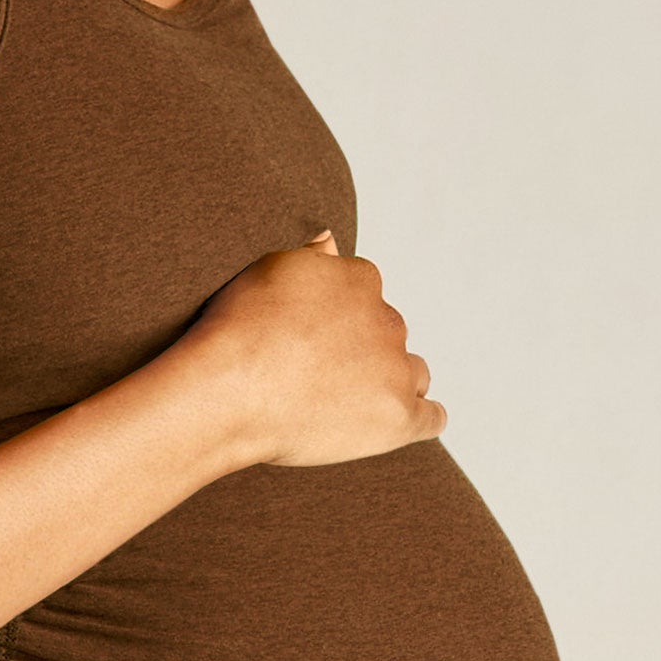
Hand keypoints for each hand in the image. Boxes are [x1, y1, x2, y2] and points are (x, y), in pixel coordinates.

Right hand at [187, 228, 446, 468]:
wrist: (229, 391)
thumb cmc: (238, 330)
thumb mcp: (267, 270)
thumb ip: (311, 256)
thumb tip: (331, 239)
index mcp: (360, 280)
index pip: (366, 294)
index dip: (339, 316)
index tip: (312, 336)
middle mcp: (387, 320)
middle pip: (389, 333)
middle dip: (364, 349)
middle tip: (319, 373)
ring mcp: (396, 371)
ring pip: (414, 373)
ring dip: (391, 382)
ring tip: (351, 403)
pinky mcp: (399, 417)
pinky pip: (432, 417)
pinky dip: (418, 419)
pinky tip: (393, 421)